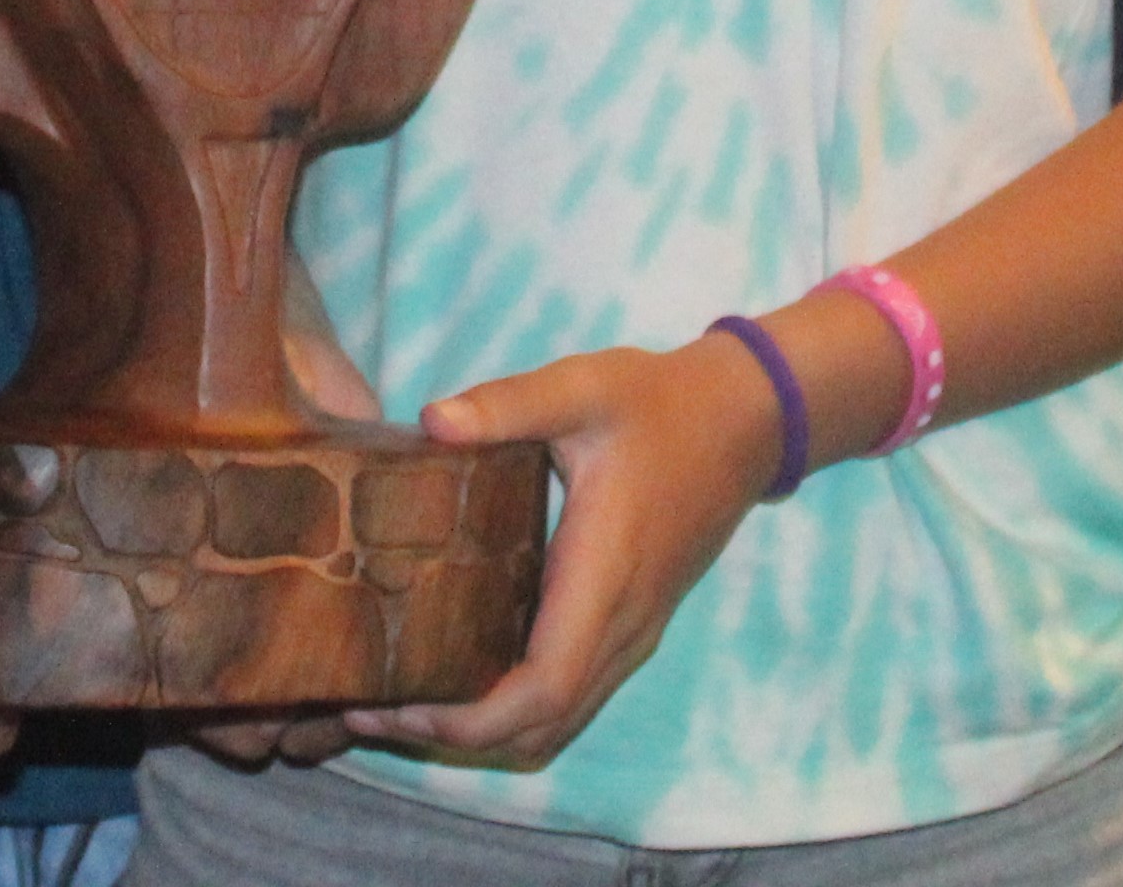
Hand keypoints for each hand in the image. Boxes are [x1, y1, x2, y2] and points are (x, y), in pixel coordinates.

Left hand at [342, 330, 785, 767]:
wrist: (748, 418)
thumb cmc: (661, 403)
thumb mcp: (584, 387)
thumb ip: (509, 404)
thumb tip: (430, 420)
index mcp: (603, 578)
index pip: (542, 690)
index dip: (471, 719)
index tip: (398, 706)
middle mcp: (622, 625)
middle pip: (542, 727)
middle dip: (457, 736)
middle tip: (374, 710)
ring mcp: (634, 633)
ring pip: (559, 721)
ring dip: (487, 731)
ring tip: (408, 700)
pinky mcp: (635, 626)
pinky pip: (573, 696)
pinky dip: (517, 709)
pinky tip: (467, 671)